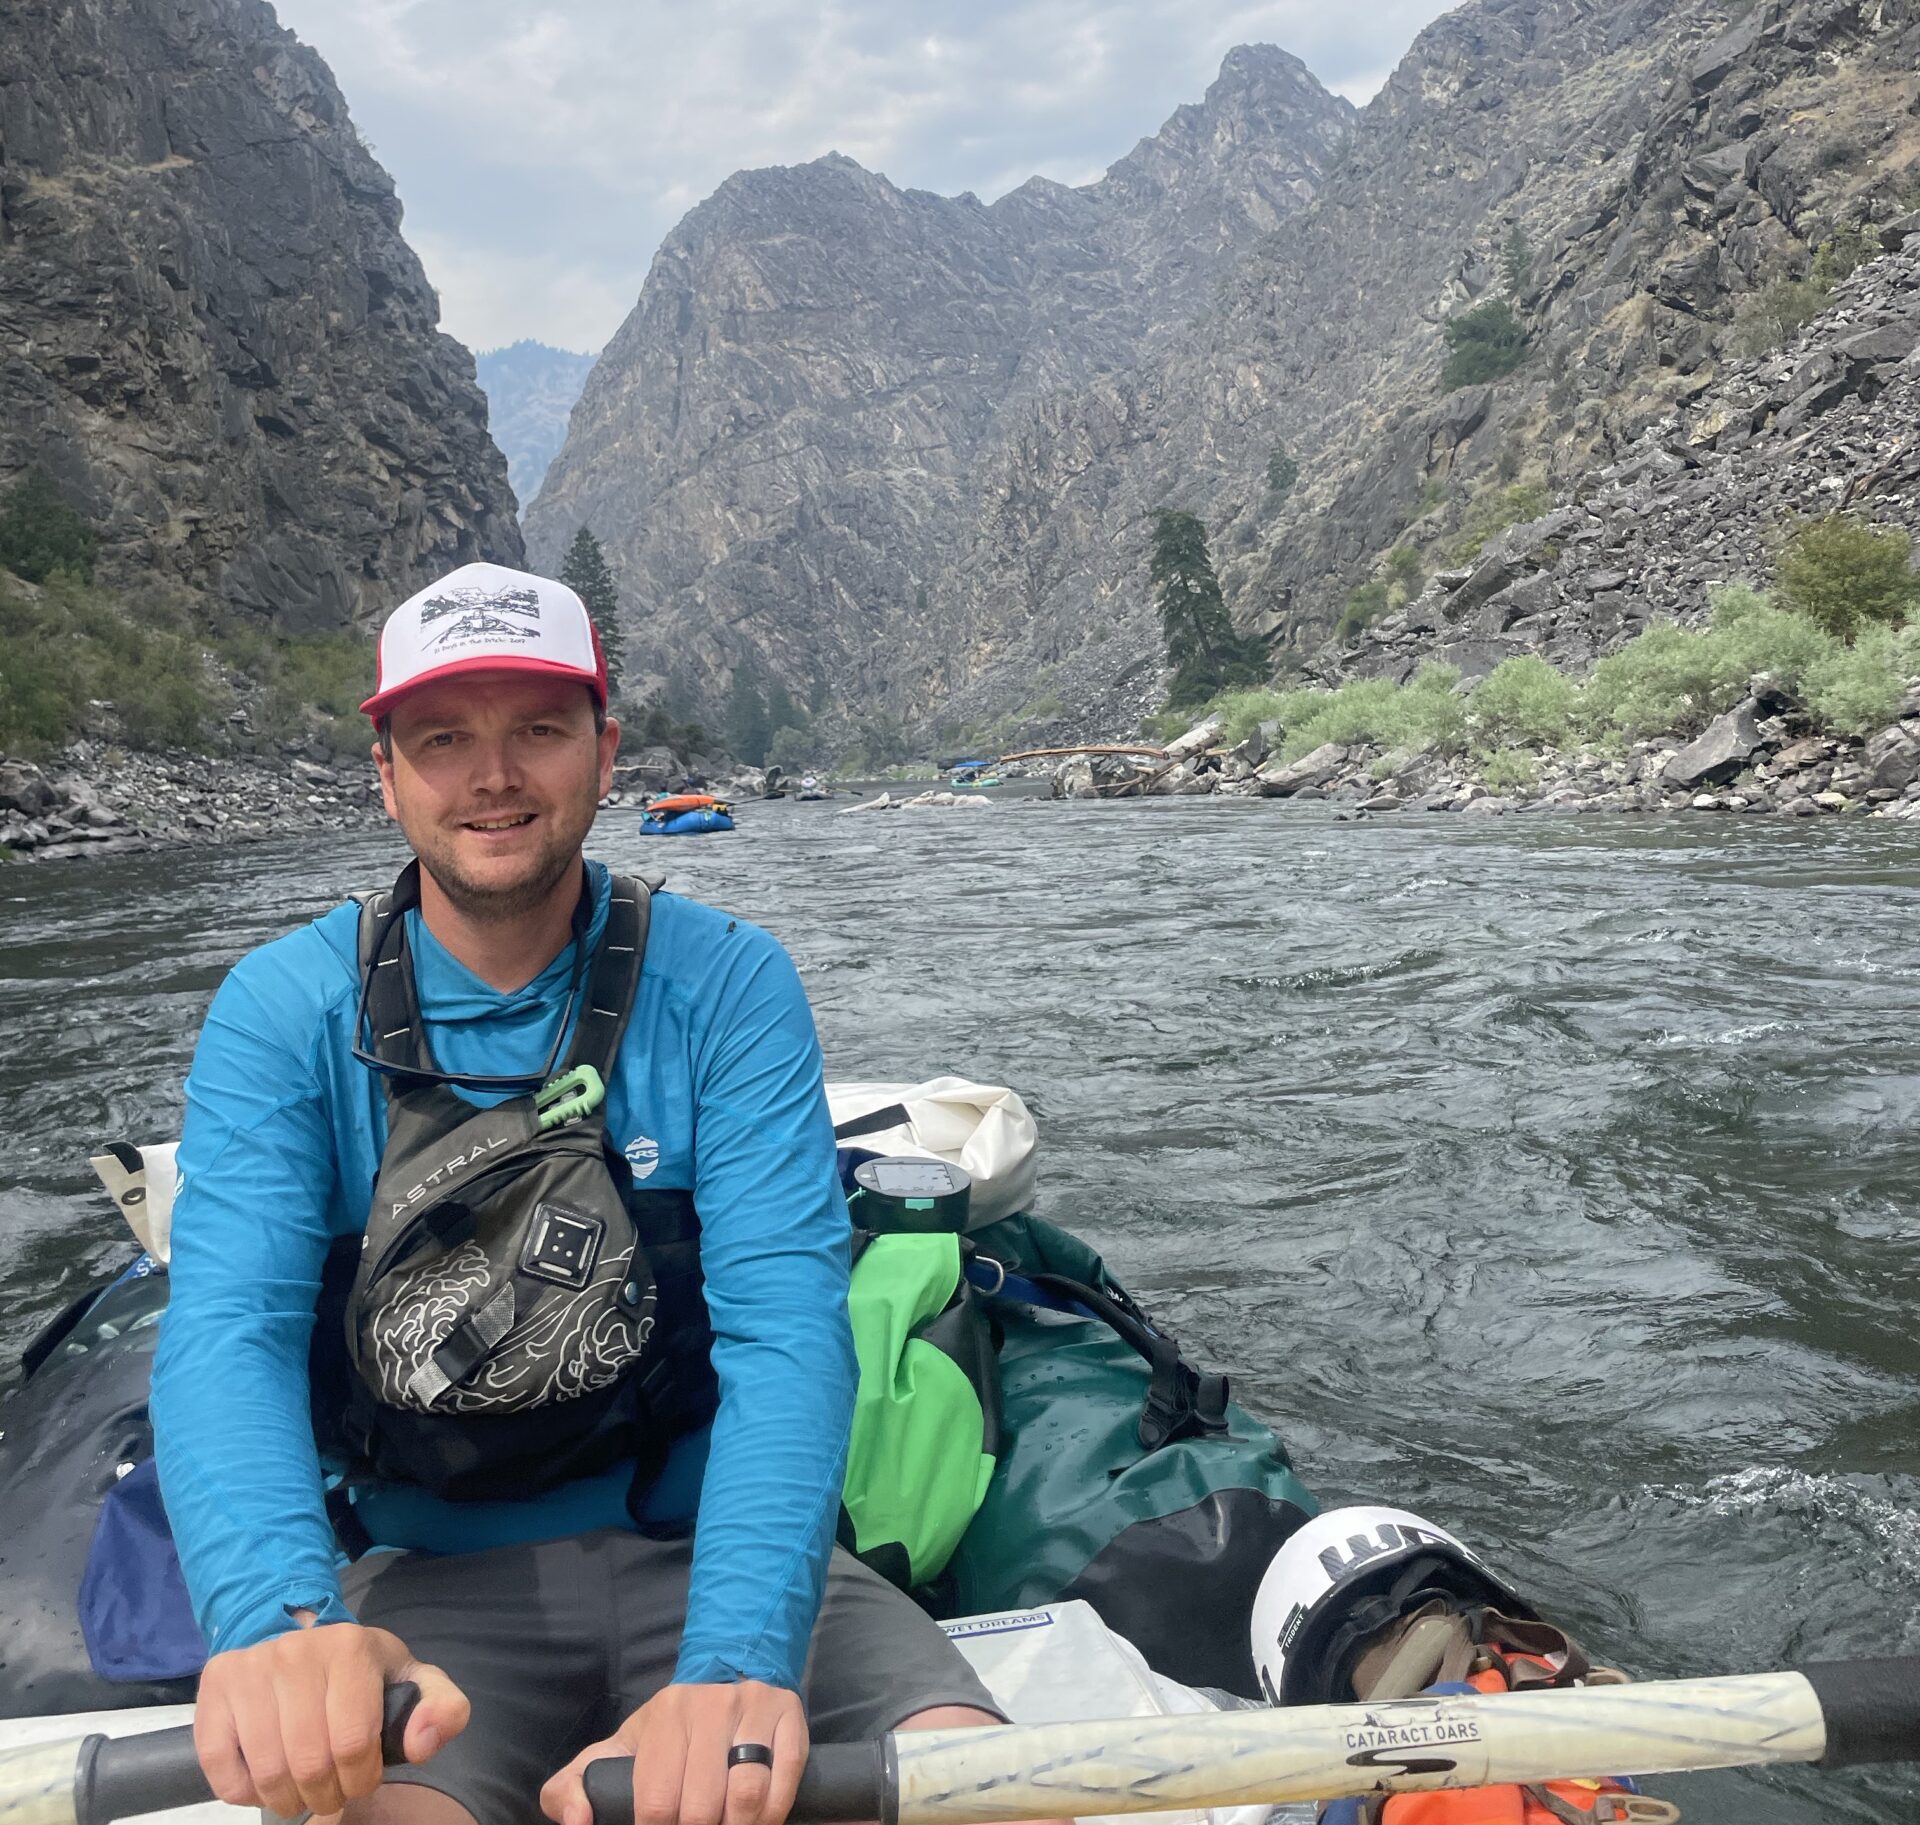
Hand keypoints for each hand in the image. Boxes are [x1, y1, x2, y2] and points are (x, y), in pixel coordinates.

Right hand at [194, 1613, 468, 1818]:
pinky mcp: (215, 1688)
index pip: (353, 1743)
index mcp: (350, 1648)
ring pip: (266, 1771)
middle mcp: (296, 1652)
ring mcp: (250, 1669)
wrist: (303, 1643)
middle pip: (308, 1763)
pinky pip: (222, 1767)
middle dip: (325, 1796)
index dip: (361, 1779)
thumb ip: (439, 1708)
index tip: (362, 1780)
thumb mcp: (411, 1682)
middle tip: (330, 1794)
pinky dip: (244, 1792)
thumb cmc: (362, 1673)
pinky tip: (264, 1781)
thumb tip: (425, 1738)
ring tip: (301, 1792)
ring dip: (287, 1800)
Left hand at [542, 1681, 806, 1824]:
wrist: (732, 1661)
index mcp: (665, 1716)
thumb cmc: (670, 1725)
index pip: (656, 1800)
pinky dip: (773, 1812)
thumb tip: (576, 1822)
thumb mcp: (618, 1745)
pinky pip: (785, 1777)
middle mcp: (710, 1706)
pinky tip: (759, 1820)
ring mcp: (754, 1709)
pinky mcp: (789, 1716)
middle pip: (701, 1804)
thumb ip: (572, 1784)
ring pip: (746, 1793)